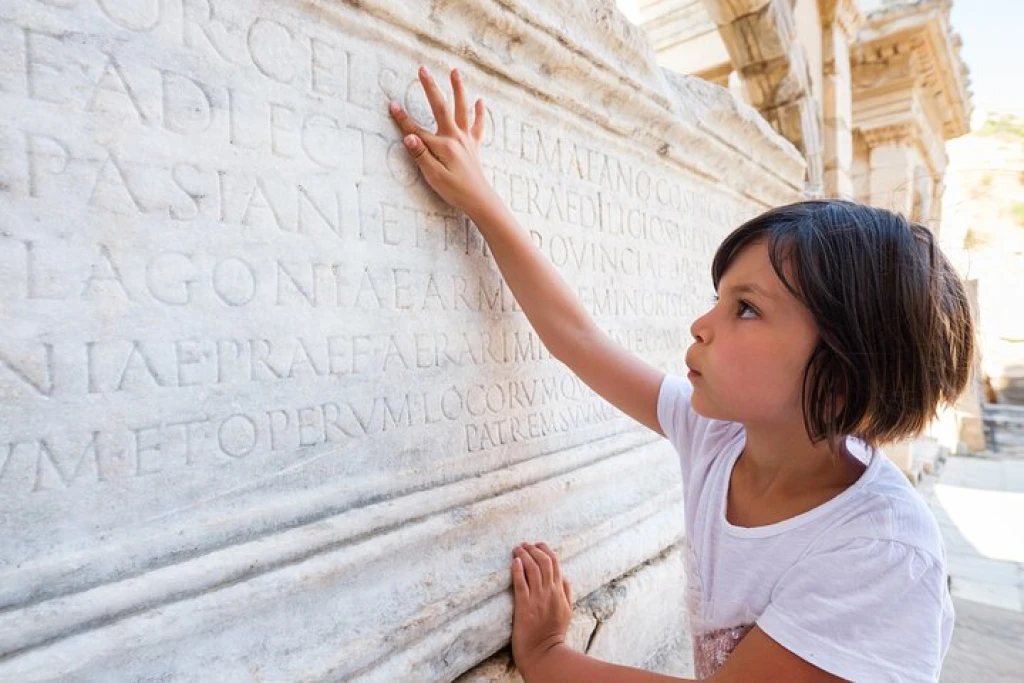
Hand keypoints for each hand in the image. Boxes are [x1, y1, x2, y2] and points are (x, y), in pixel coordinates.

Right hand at [388, 66, 499, 218]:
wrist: (479, 200)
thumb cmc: (455, 190)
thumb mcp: (433, 176)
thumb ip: (421, 155)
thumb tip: (408, 137)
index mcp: (443, 145)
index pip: (417, 130)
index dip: (403, 119)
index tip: (391, 105)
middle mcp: (456, 137)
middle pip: (440, 107)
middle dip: (430, 87)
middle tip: (422, 69)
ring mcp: (466, 139)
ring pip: (462, 109)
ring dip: (458, 89)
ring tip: (455, 71)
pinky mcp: (474, 145)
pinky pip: (478, 125)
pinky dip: (479, 112)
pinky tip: (479, 101)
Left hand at [510, 542, 574, 675]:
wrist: (544, 653)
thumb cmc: (553, 634)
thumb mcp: (567, 612)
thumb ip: (567, 593)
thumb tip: (565, 577)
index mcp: (560, 592)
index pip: (555, 564)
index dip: (545, 550)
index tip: (536, 544)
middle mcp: (550, 593)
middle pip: (544, 562)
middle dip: (534, 549)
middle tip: (524, 544)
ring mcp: (538, 599)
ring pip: (532, 569)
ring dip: (524, 555)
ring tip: (517, 548)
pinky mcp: (524, 607)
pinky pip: (521, 583)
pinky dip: (517, 570)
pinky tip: (513, 561)